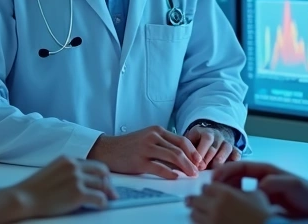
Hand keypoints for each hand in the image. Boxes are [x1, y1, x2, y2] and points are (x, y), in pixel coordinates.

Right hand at [13, 156, 117, 217]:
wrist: (24, 198)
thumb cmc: (35, 189)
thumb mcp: (52, 171)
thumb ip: (68, 172)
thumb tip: (83, 182)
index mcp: (68, 159)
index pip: (92, 164)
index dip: (101, 175)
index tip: (105, 182)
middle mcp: (75, 166)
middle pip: (102, 172)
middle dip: (108, 183)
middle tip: (112, 193)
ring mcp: (78, 179)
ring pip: (103, 185)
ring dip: (106, 194)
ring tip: (106, 201)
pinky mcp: (79, 193)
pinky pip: (100, 198)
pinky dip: (102, 203)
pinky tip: (99, 206)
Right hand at [87, 126, 201, 178]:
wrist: (107, 150)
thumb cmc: (128, 146)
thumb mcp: (147, 139)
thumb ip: (163, 145)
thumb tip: (182, 159)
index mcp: (157, 130)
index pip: (182, 140)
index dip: (193, 151)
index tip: (200, 161)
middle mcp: (153, 137)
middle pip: (179, 149)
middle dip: (192, 161)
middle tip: (198, 171)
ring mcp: (146, 148)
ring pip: (172, 157)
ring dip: (185, 167)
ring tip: (190, 175)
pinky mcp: (139, 161)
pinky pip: (159, 167)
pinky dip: (170, 173)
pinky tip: (175, 177)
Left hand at [184, 182, 270, 223]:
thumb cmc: (264, 215)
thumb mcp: (256, 195)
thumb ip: (240, 187)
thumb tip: (232, 187)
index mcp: (225, 194)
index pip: (207, 186)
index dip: (210, 189)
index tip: (211, 191)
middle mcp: (215, 207)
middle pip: (195, 199)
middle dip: (199, 199)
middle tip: (200, 201)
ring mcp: (211, 222)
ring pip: (193, 214)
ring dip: (197, 211)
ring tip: (201, 212)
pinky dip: (200, 222)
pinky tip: (207, 221)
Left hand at [185, 125, 240, 169]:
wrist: (208, 139)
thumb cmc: (194, 145)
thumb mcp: (188, 143)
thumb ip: (187, 150)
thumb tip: (184, 162)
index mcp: (205, 131)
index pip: (206, 138)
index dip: (201, 151)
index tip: (195, 163)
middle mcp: (217, 135)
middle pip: (215, 146)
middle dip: (208, 158)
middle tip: (201, 168)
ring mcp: (226, 142)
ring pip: (227, 148)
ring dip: (220, 159)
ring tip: (214, 168)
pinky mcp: (234, 150)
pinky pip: (237, 153)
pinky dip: (234, 160)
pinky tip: (229, 168)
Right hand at [211, 161, 307, 218]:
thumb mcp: (293, 185)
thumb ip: (277, 182)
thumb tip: (260, 185)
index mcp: (266, 171)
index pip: (241, 166)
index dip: (227, 169)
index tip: (215, 176)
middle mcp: (262, 179)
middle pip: (236, 176)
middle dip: (222, 180)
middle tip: (211, 189)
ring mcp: (261, 191)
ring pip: (238, 188)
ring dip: (227, 191)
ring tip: (217, 198)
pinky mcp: (263, 203)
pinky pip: (245, 201)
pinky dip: (236, 202)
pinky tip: (231, 209)